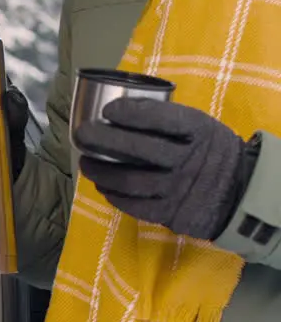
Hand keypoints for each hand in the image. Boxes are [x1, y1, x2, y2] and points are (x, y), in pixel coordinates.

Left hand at [74, 97, 251, 239]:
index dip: (133, 113)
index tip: (108, 110)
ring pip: (130, 180)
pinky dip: (114, 195)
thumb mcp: (202, 127)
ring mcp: (178, 189)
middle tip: (82, 134)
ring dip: (101, 171)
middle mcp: (188, 160)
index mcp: (199, 132)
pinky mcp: (170, 212)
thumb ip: (169, 120)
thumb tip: (120, 109)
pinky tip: (103, 186)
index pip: (164, 118)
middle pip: (140, 149)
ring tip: (85, 163)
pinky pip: (134, 205)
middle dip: (104, 140)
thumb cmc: (209, 151)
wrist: (239, 192)